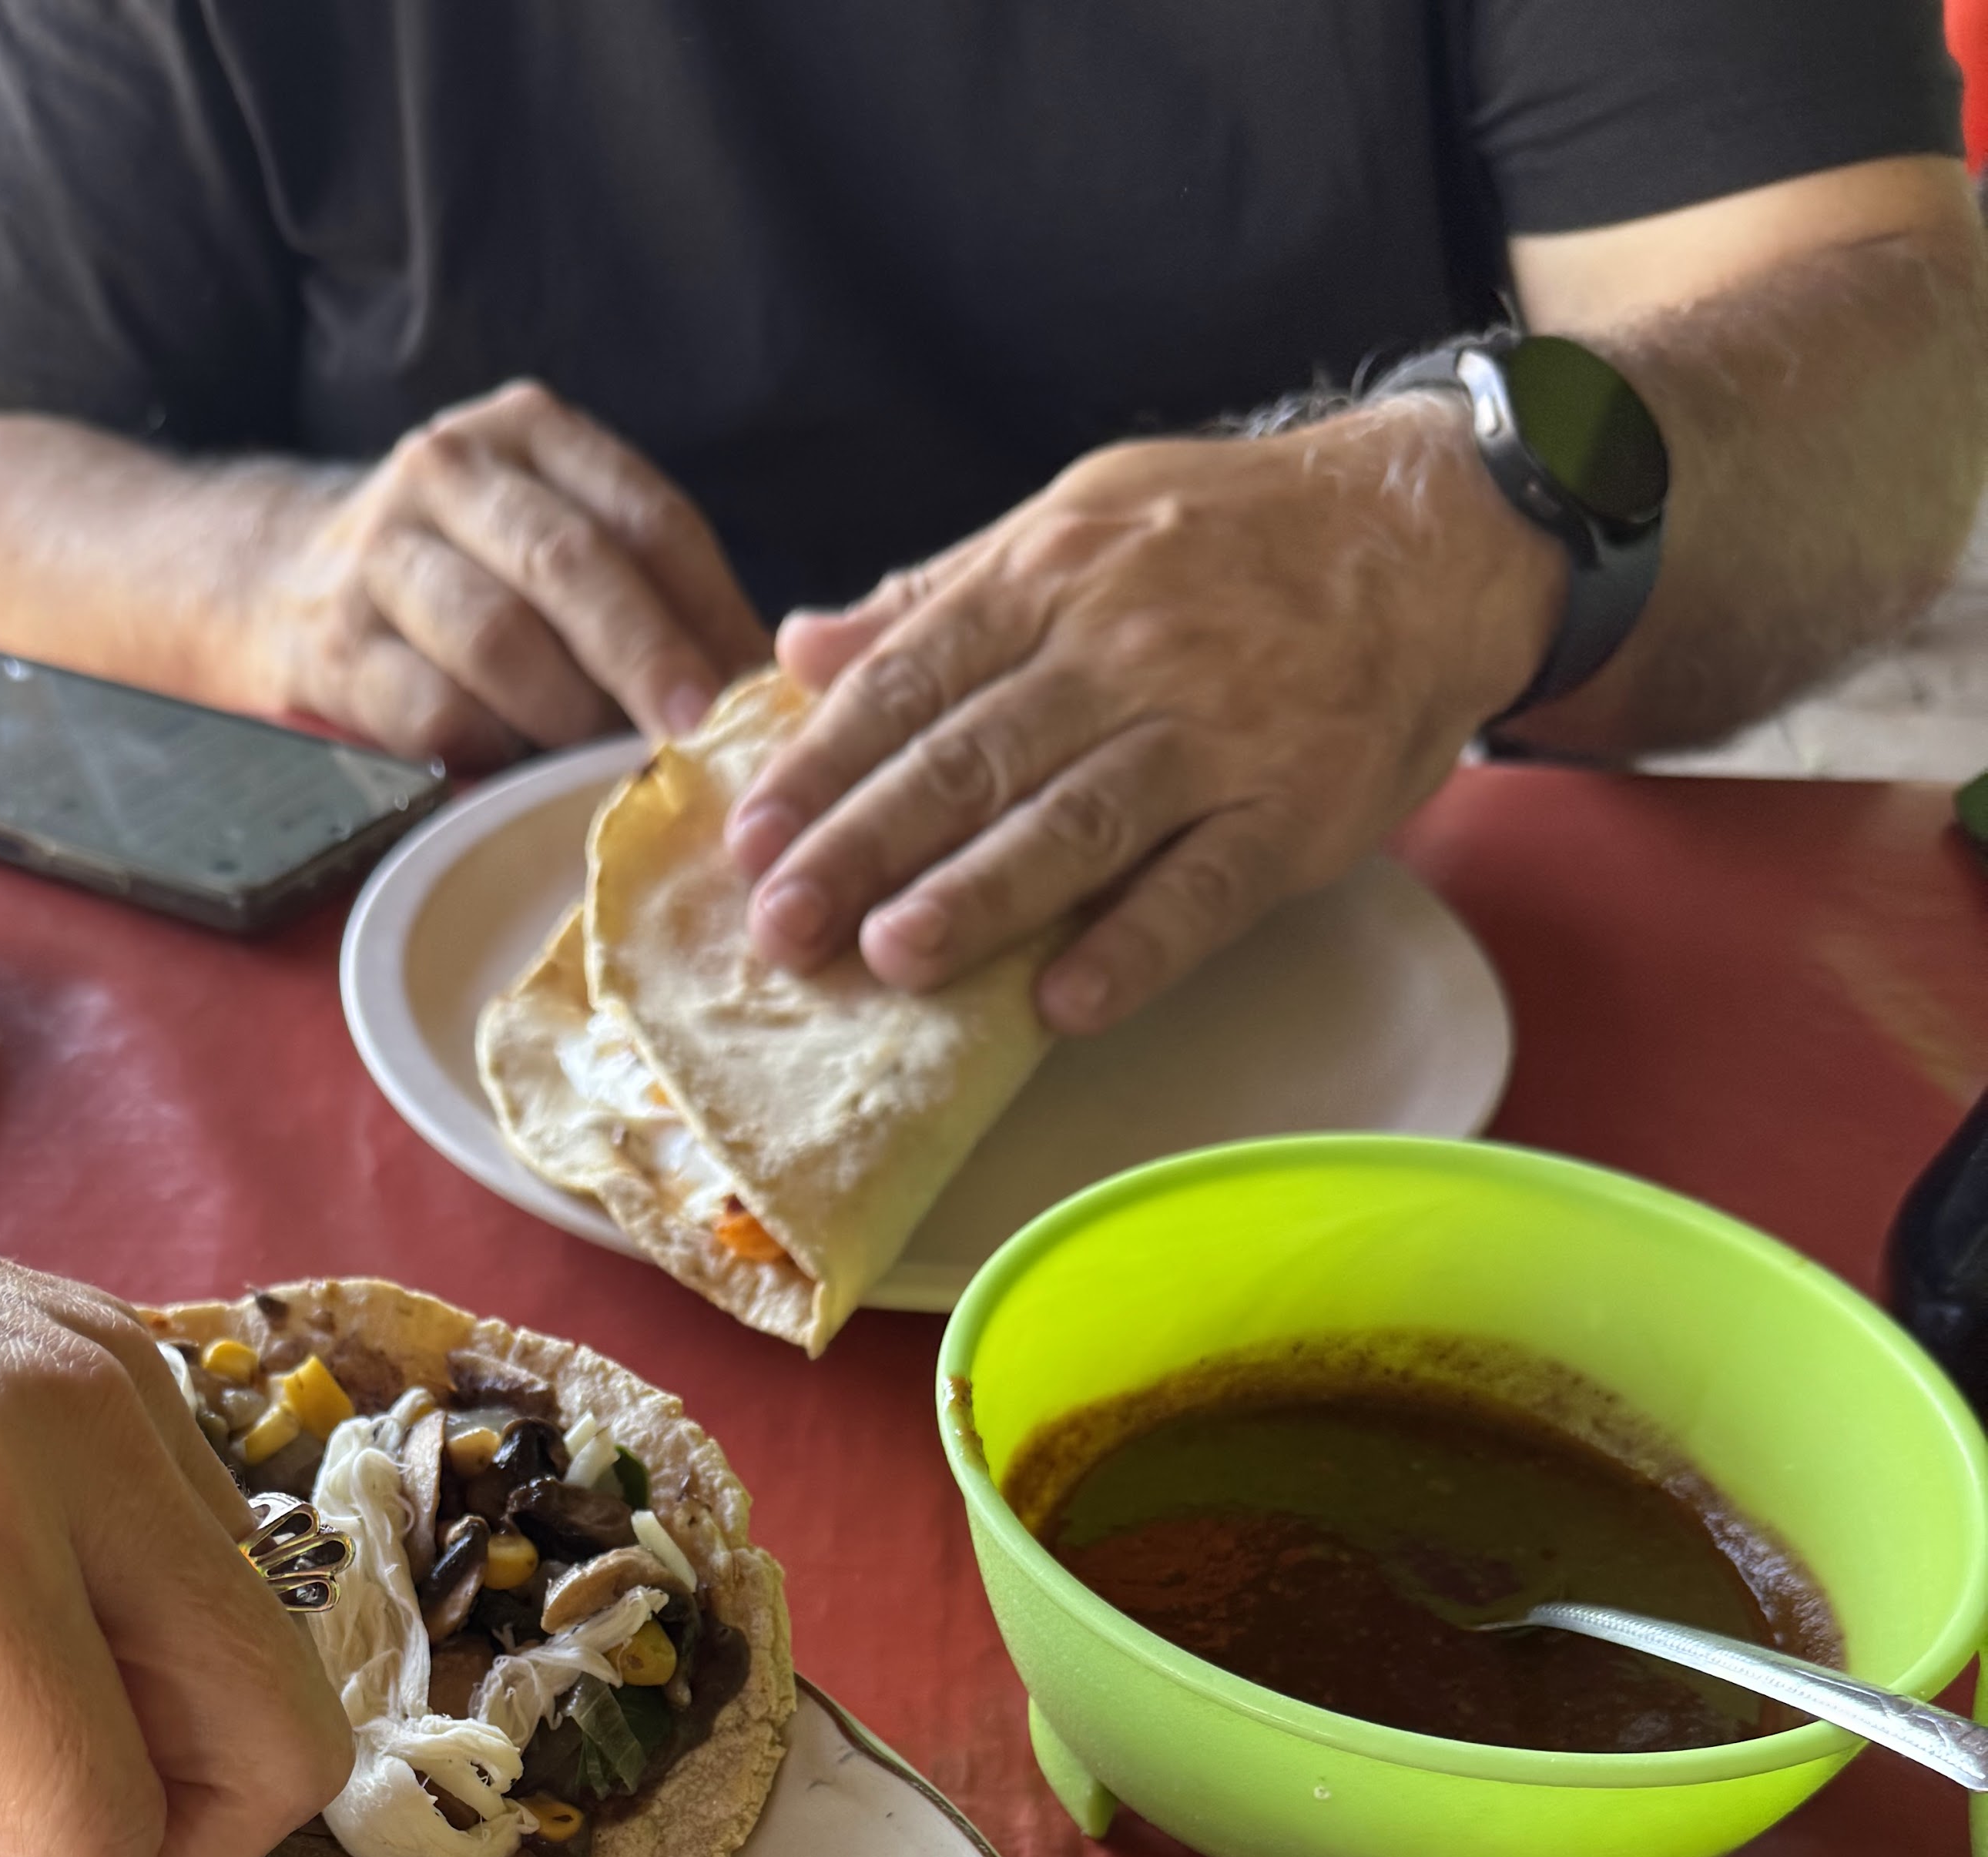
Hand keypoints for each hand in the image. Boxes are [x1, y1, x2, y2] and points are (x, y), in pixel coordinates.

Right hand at [259, 379, 768, 770]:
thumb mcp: (548, 543)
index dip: (708, 610)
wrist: (278, 582)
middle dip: (647, 659)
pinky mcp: (334, 645)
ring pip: (497, 637)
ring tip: (612, 771)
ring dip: (568, 716)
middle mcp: (450, 470)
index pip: (645, 516)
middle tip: (698, 737)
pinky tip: (520, 781)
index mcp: (529, 435)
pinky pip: (430, 711)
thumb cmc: (460, 578)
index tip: (758, 693)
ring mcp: (381, 552)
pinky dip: (490, 750)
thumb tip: (771, 692)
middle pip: (571, 565)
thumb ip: (647, 591)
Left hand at [726, 402, 1565, 1032]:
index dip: (825, 765)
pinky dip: (1135, 947)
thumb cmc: (1232, 541)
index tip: (751, 839)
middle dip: (867, 847)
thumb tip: (803, 647)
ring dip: (980, 896)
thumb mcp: (1077, 525)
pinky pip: (1205, 887)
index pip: (913, 680)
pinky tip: (1065, 1004)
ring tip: (893, 957)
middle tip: (783, 927)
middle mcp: (1124, 649)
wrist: (1433, 531)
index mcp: (1053, 576)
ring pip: (1076, 821)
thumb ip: (939, 595)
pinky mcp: (1294, 806)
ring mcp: (1215, 731)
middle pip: (973, 758)